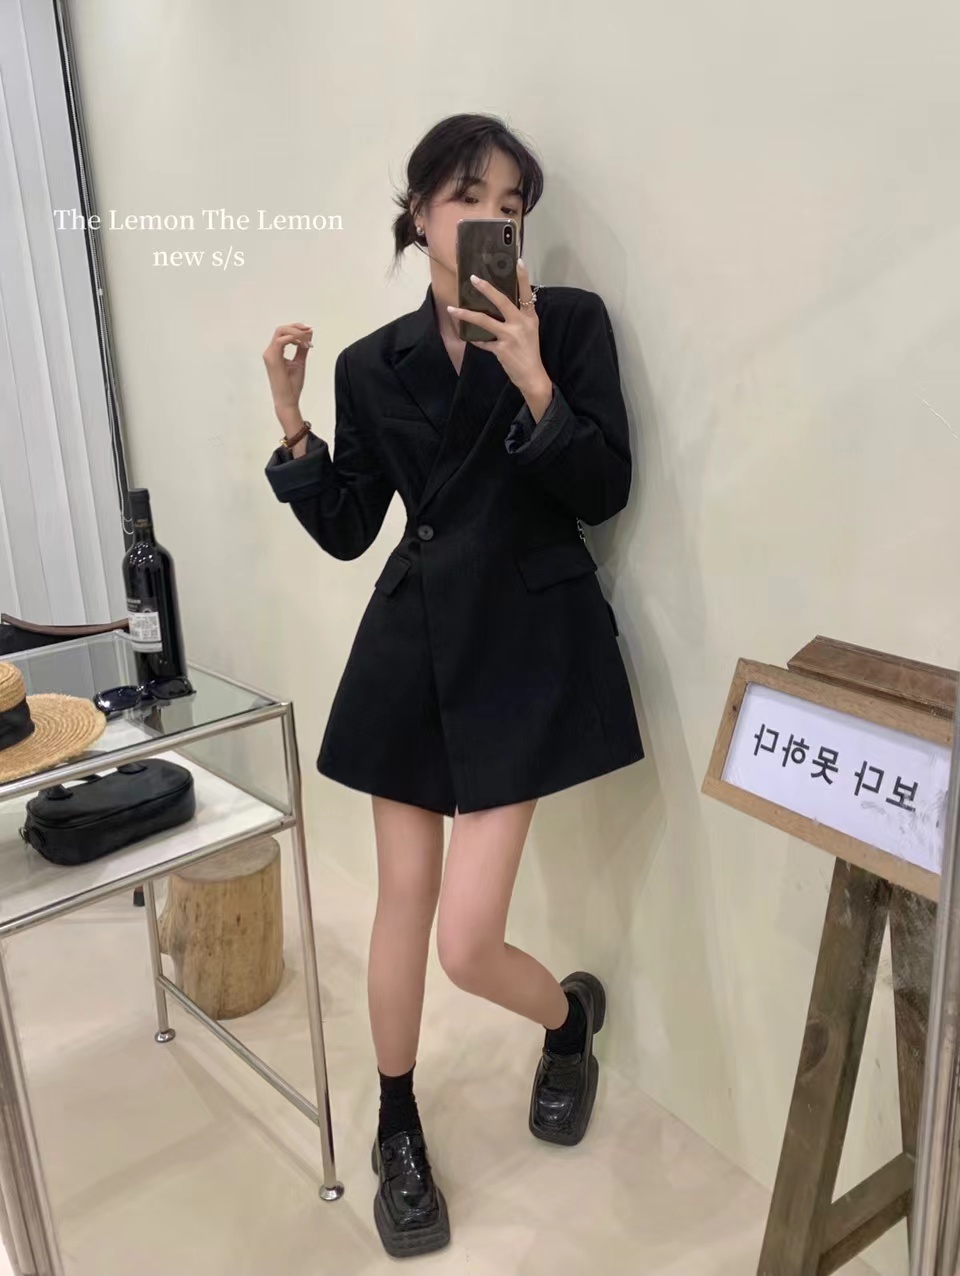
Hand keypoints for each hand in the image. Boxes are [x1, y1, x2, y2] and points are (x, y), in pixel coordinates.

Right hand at [262, 322, 312, 414]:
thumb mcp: (300, 362)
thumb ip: (302, 348)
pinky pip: (281, 341)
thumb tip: (308, 335)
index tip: (310, 331)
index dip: (297, 329)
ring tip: (308, 341)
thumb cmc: (292, 385)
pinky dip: (294, 339)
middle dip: (297, 327)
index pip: (283, 333)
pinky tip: (303, 344)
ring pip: (281, 332)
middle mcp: (270, 351)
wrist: (288, 400)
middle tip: (310, 330)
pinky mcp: (272, 358)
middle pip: (282, 329)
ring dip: (297, 333)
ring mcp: (269, 354)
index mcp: (275, 352)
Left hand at [446, 261, 549, 400]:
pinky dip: (475, 339)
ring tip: (452, 309)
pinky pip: (483, 341)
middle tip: (473, 279)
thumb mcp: (530, 331)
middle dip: (486, 289)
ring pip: (484, 320)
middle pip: (501, 301)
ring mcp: (510, 336)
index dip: (522, 277)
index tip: (518, 261)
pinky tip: (467, 336)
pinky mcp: (501, 349)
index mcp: (530, 317)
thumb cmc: (530, 352)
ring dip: (466, 314)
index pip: (527, 293)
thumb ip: (519, 317)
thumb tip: (504, 306)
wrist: (533, 376)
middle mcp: (520, 323)